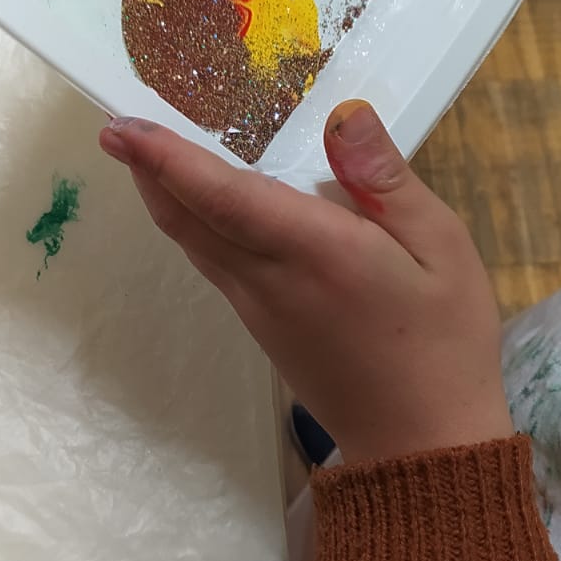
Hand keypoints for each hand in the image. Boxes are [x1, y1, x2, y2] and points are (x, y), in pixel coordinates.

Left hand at [99, 102, 511, 465]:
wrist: (422, 447)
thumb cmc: (445, 342)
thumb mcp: (441, 247)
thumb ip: (385, 179)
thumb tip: (341, 113)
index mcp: (313, 252)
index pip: (222, 196)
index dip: (168, 158)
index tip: (122, 125)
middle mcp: (269, 279)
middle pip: (188, 219)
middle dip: (147, 169)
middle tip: (116, 124)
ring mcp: (258, 309)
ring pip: (195, 243)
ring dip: (165, 196)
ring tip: (148, 150)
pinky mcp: (263, 328)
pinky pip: (215, 263)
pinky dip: (195, 222)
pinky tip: (209, 201)